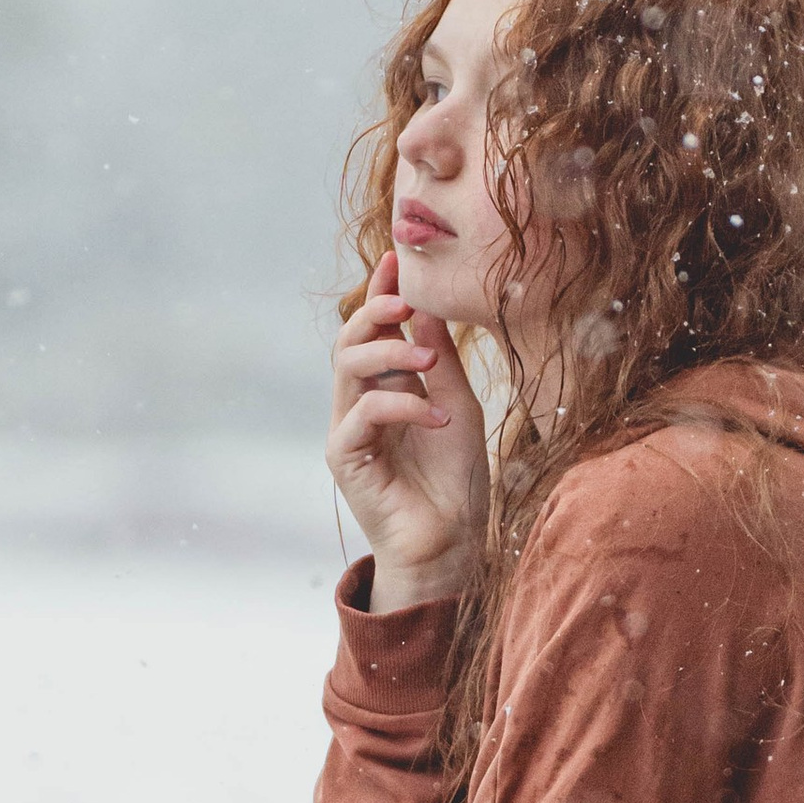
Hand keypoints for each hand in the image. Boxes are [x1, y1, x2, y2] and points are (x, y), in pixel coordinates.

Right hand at [326, 251, 488, 608]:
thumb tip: (427, 307)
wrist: (453, 541)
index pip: (376, 332)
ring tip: (428, 359)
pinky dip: (403, 405)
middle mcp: (362, 404)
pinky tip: (437, 418)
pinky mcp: (345, 457)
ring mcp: (350, 429)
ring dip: (389, 353)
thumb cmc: (457, 480)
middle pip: (350, 341)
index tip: (396, 261)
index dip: (381, 295)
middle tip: (407, 302)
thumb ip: (439, 360)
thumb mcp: (458, 406)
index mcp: (388, 388)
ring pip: (348, 367)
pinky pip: (365, 412)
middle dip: (375, 312)